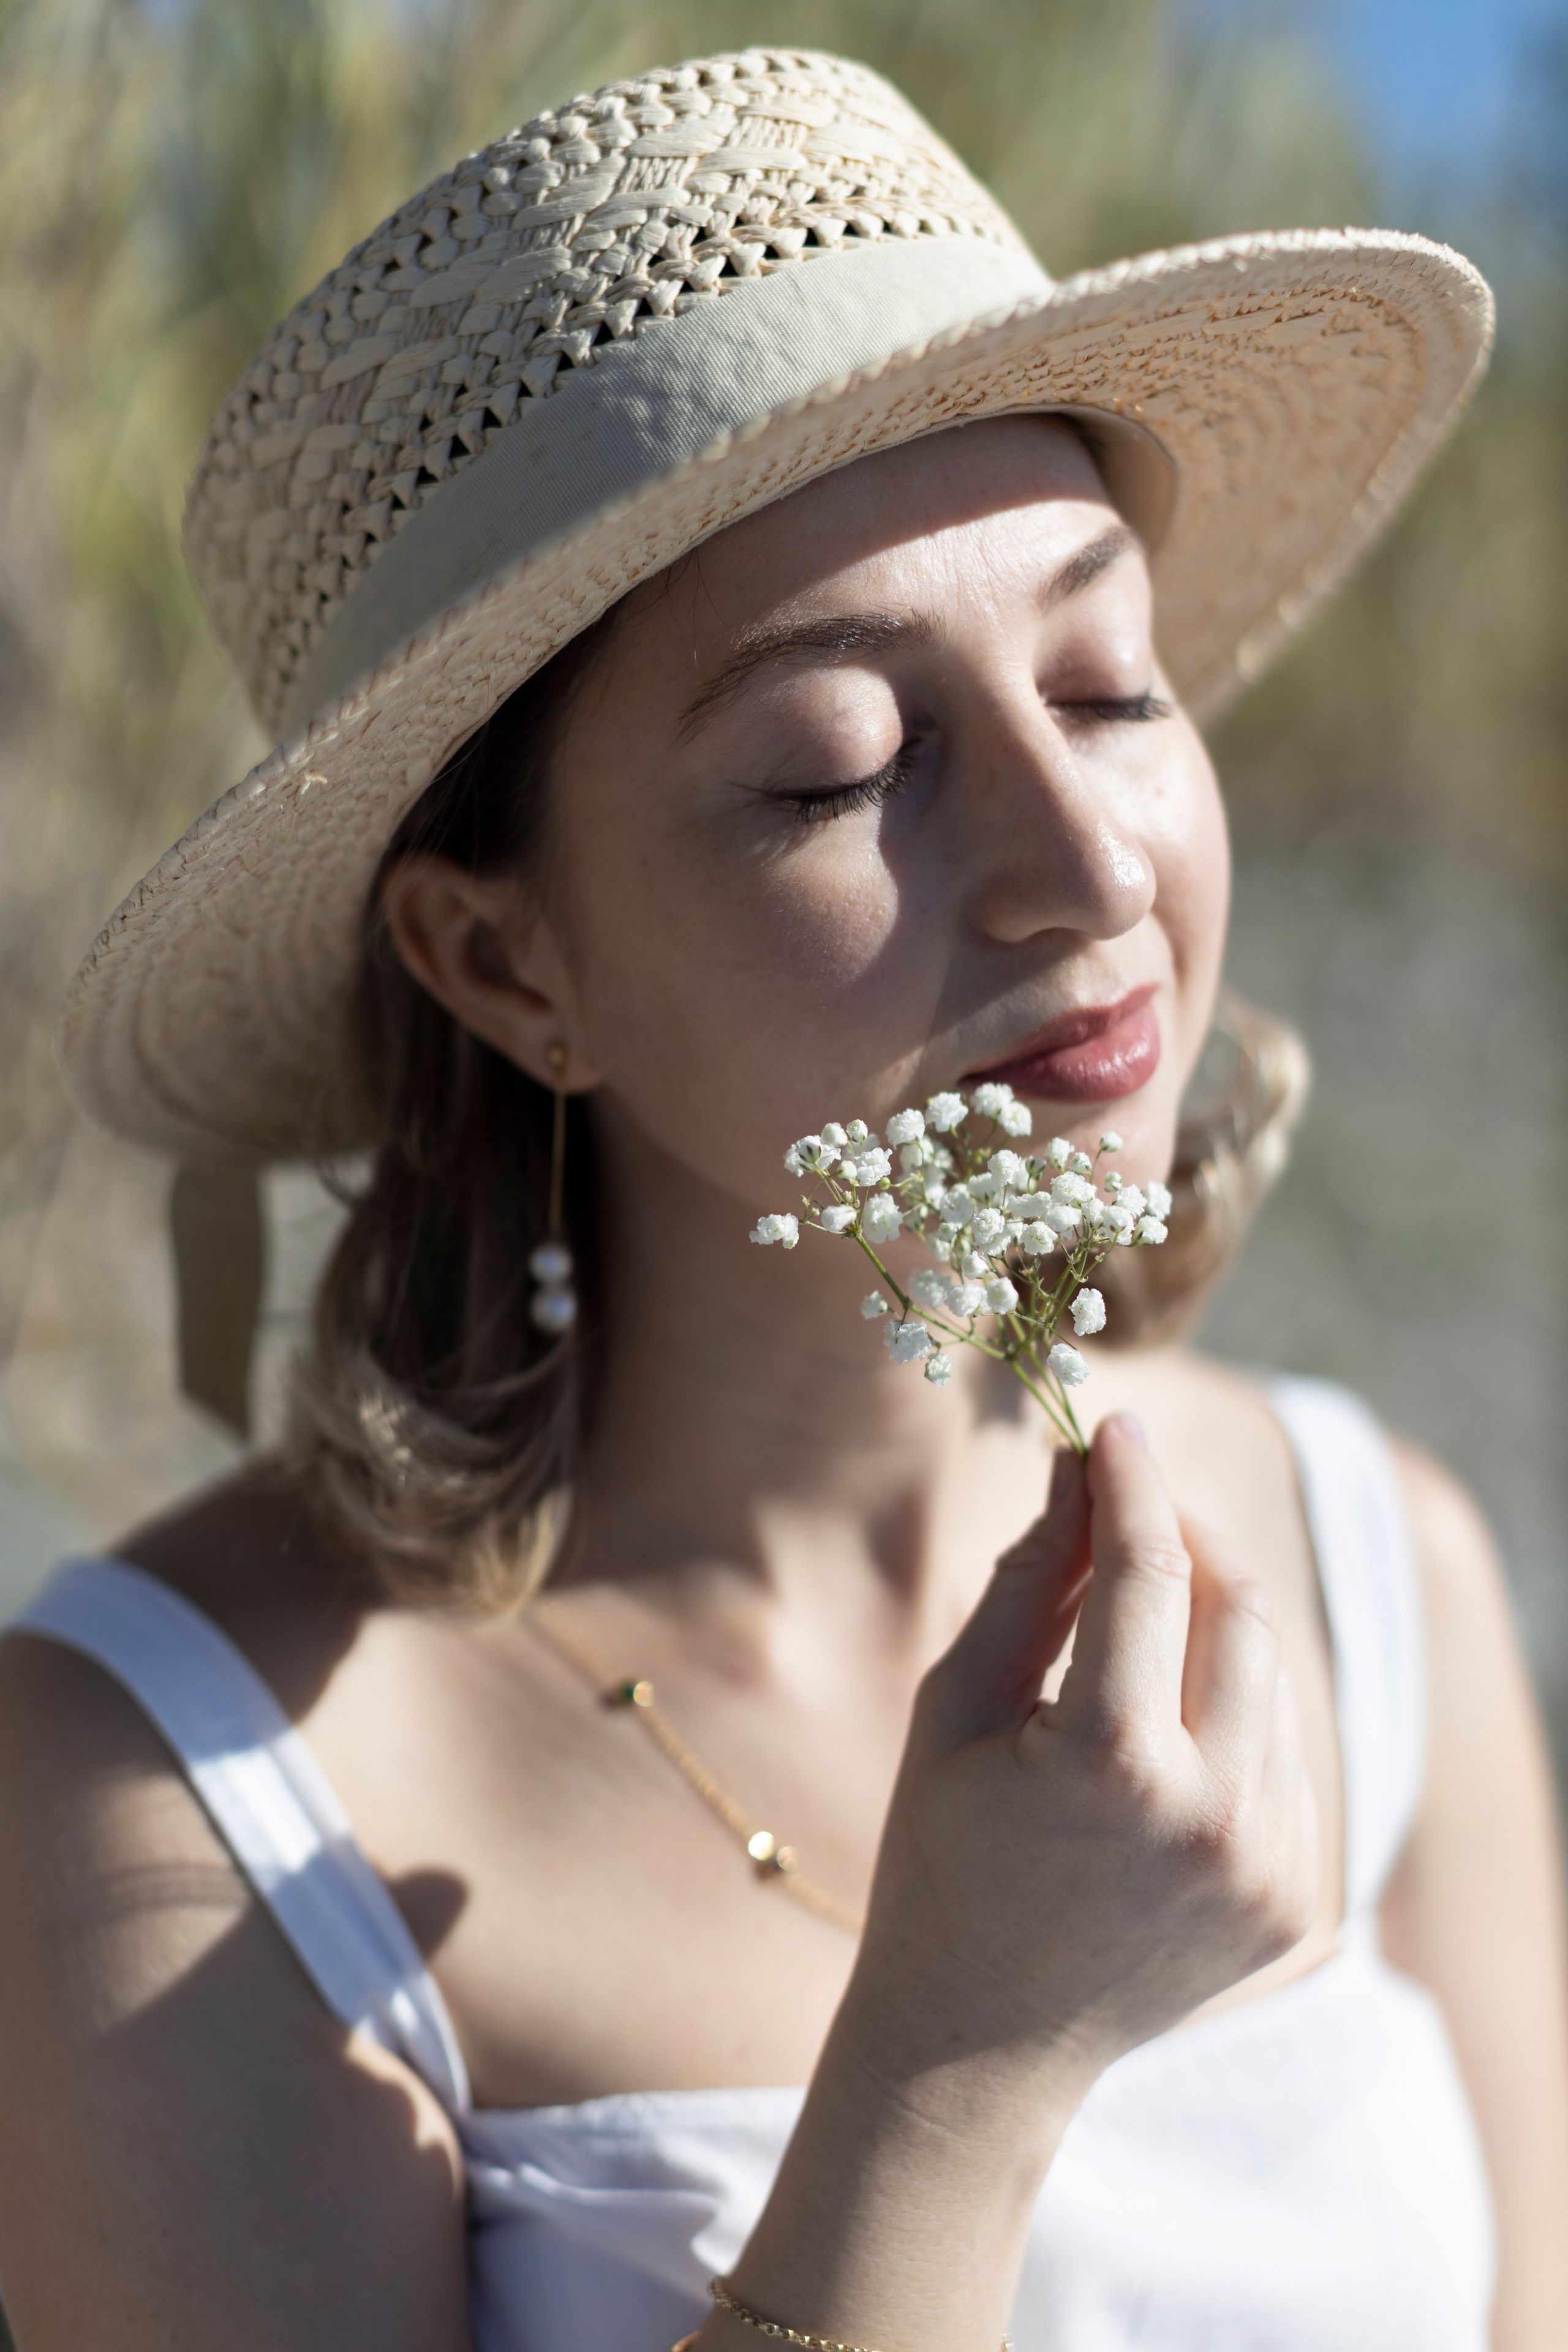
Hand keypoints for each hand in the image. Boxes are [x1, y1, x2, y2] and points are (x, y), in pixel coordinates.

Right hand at [841, 1413, 1317, 2127]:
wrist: (980, 2044)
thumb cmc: (942, 1859)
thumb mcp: (956, 1707)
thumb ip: (1028, 1581)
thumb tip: (1079, 1468)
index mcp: (1114, 1764)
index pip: (1151, 1572)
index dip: (1132, 1481)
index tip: (1114, 1423)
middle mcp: (1216, 1817)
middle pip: (1239, 1611)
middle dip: (1187, 1540)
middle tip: (1128, 1508)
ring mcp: (1271, 1869)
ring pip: (1271, 1681)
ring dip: (1210, 1626)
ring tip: (1130, 1631)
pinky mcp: (1299, 1904)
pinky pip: (1284, 1760)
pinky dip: (1233, 1716)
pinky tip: (1159, 1735)